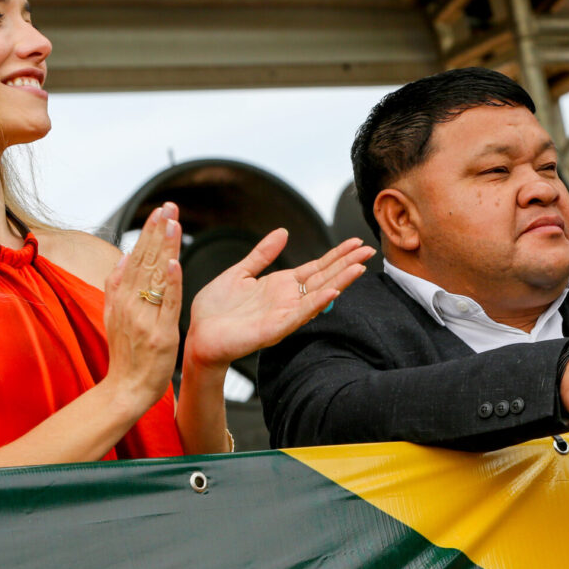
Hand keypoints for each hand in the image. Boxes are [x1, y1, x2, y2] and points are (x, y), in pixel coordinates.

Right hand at [102, 202, 182, 412]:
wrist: (126, 390)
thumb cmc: (126, 356)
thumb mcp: (113, 318)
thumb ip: (115, 289)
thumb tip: (120, 260)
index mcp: (122, 299)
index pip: (137, 259)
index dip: (148, 234)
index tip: (159, 211)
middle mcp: (131, 304)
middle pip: (146, 261)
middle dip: (157, 232)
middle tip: (169, 206)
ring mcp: (144, 318)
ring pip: (156, 277)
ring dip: (164, 248)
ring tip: (172, 223)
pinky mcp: (160, 333)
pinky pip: (166, 305)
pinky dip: (170, 284)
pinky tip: (175, 264)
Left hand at [183, 229, 374, 370]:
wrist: (199, 337)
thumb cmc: (215, 310)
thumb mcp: (240, 273)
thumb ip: (262, 254)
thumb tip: (283, 232)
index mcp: (280, 285)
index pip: (317, 267)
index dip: (337, 255)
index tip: (356, 242)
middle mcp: (288, 299)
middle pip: (324, 278)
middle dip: (346, 264)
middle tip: (369, 250)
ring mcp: (284, 314)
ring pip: (318, 295)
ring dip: (340, 282)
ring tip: (359, 267)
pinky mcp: (275, 329)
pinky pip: (300, 315)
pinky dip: (317, 304)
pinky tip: (332, 293)